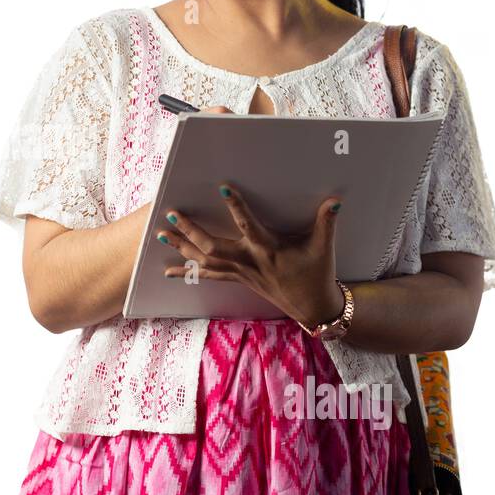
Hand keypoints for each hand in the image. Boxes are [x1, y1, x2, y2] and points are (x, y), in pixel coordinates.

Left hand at [157, 181, 345, 328]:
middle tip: (171, 214)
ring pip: (204, 261)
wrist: (311, 307)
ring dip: (181, 248)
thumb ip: (326, 223)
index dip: (236, 207)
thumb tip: (335, 201)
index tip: (222, 187)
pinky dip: (186, 271)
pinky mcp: (236, 279)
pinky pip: (207, 275)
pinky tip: (167, 270)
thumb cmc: (317, 274)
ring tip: (159, 234)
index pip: (248, 225)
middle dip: (190, 231)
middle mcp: (249, 261)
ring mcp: (240, 272)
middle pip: (213, 247)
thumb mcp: (324, 248)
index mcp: (268, 250)